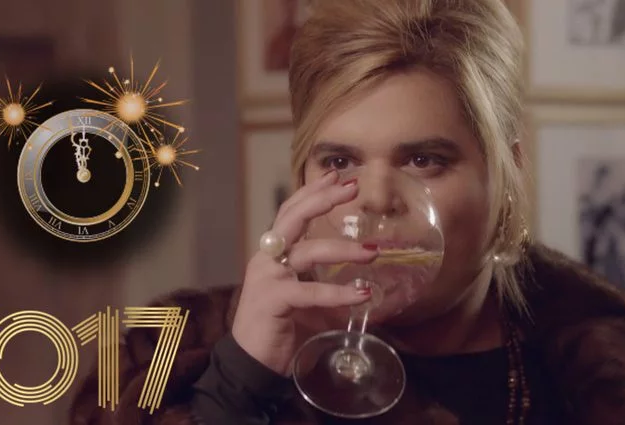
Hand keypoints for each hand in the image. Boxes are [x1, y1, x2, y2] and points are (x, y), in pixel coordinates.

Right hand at [231, 170, 378, 375]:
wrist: (252, 364)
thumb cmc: (280, 328)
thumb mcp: (304, 296)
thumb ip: (321, 280)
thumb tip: (363, 274)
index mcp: (272, 253)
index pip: (291, 213)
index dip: (312, 192)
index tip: (337, 176)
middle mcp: (267, 258)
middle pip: (293, 218)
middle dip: (323, 199)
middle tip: (353, 188)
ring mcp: (267, 277)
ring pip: (307, 251)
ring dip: (343, 249)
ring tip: (373, 251)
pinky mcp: (272, 300)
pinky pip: (309, 291)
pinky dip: (338, 292)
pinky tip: (362, 294)